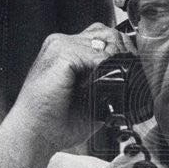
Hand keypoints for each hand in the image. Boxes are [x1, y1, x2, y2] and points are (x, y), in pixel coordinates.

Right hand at [8, 23, 136, 153]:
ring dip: (116, 63)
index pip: (104, 35)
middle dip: (124, 53)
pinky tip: (104, 87)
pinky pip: (97, 55)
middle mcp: (62, 43)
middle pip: (107, 33)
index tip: (133, 71)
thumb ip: (105, 84)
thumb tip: (132, 81)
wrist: (34, 134)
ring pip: (105, 41)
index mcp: (66, 50)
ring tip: (116, 84)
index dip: (122, 51)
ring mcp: (60, 46)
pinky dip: (107, 70)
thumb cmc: (56, 122)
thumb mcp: (89, 99)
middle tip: (130, 77)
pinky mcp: (61, 54)